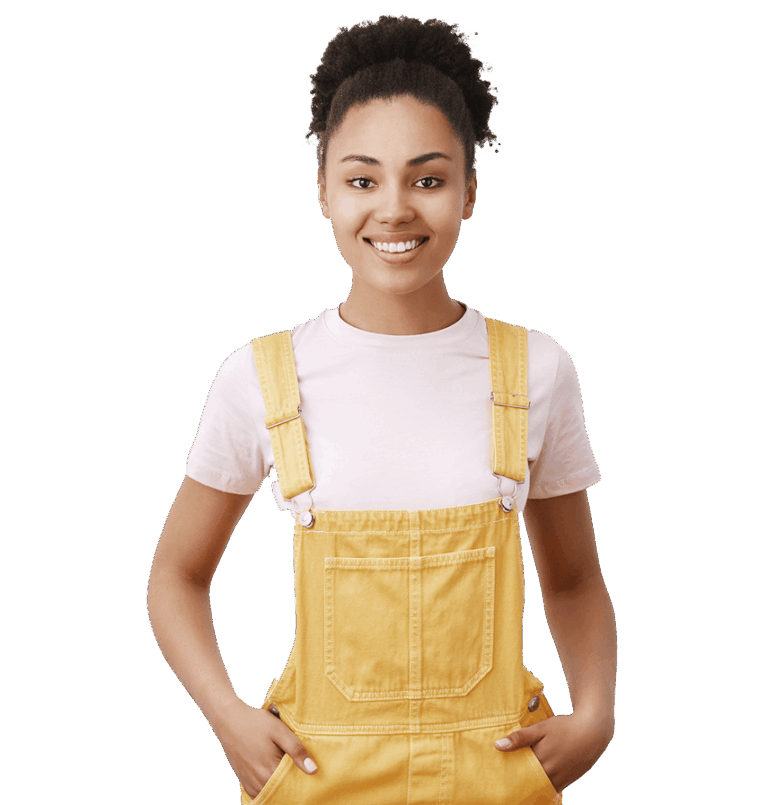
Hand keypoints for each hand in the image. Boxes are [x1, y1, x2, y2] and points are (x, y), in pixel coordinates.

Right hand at [212, 700, 317, 799]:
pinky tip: (272, 773)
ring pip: (271, 793)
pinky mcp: (243, 781)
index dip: (302, 782)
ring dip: (279, 785)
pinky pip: (260, 792)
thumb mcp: (280, 731)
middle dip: (291, 784)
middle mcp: (259, 782)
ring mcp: (250, 784)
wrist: (228, 719)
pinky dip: (268, 786)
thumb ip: (297, 751)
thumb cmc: (255, 723)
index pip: (292, 787)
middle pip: (282, 792)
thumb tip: (313, 770)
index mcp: (270, 772)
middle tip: (297, 769)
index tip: (309, 775)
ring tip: (285, 769)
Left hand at [493, 711, 613, 793]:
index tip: (498, 775)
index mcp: (541, 761)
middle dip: (519, 782)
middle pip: (529, 783)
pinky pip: (552, 788)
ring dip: (531, 785)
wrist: (593, 732)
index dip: (509, 774)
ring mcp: (561, 780)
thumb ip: (520, 738)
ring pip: (540, 788)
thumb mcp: (540, 728)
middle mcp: (551, 774)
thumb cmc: (565, 728)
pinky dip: (543, 786)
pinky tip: (537, 781)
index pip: (519, 774)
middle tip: (507, 779)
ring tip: (520, 782)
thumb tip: (498, 745)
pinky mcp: (568, 781)